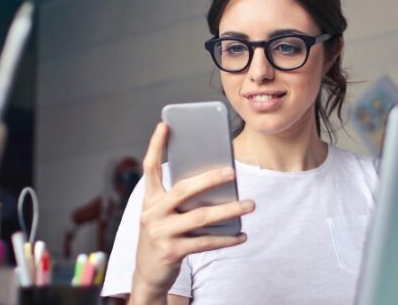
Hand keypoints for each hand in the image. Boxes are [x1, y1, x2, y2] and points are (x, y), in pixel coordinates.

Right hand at [131, 123, 254, 301]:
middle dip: (209, 179)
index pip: (150, 168)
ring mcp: (160, 233)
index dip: (155, 145)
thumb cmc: (163, 235)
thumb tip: (217, 182)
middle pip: (183, 190)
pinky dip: (227, 239)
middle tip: (232, 172)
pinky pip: (206, 242)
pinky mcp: (172, 252)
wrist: (148, 273)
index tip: (164, 125)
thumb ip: (181, 199)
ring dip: (229, 210)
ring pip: (200, 217)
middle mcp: (151, 213)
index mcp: (149, 199)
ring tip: (250, 204)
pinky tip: (242, 235)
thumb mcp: (164, 214)